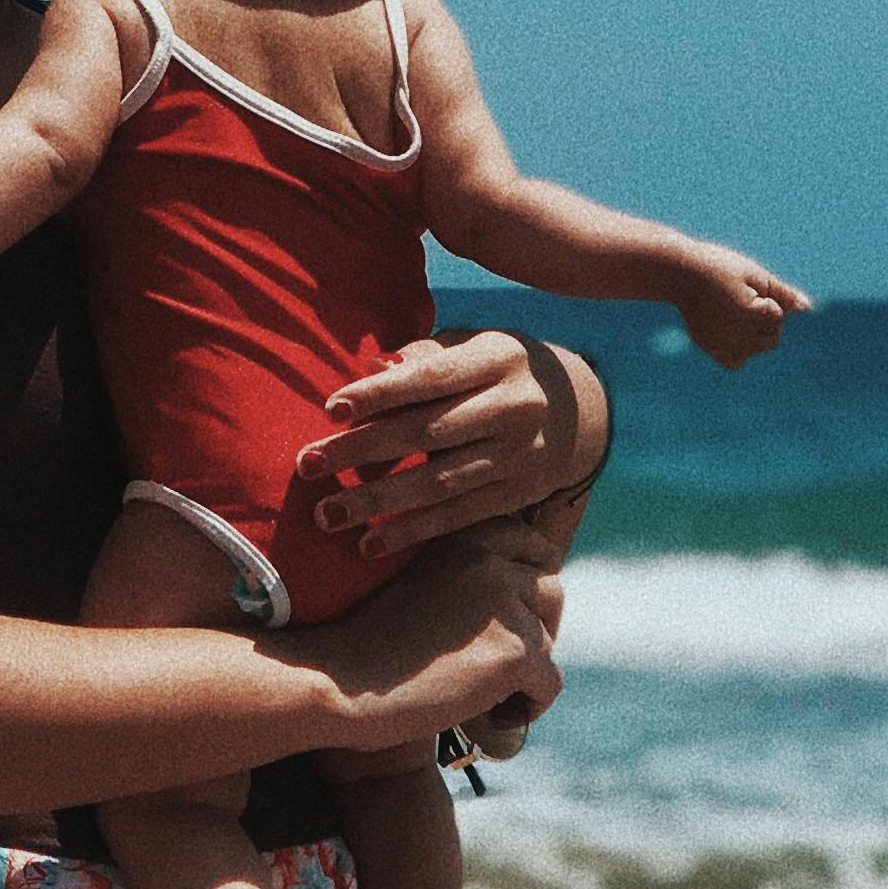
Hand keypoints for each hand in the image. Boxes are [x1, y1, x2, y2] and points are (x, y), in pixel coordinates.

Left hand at [296, 331, 598, 561]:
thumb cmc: (500, 369)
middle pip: (427, 433)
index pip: (431, 378)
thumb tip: (374, 367)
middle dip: (362, 450)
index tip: (331, 408)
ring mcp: (520, 456)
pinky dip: (412, 531)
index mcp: (499, 359)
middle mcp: (514, 407)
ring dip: (378, 501)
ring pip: (439, 483)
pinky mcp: (519, 495)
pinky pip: (458, 517)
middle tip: (307, 465)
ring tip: (328, 515)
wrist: (580, 410)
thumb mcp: (475, 345)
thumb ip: (426, 355)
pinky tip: (370, 543)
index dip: (381, 394)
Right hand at [309, 522, 563, 755]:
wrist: (333, 680)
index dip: (529, 586)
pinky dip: (529, 705)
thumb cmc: (364, 642)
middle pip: (551, 589)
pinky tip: (495, 717)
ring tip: (489, 694)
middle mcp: (488, 556)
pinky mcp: (513, 651)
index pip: (533, 546)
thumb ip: (467, 578)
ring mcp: (503, 602)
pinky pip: (549, 683)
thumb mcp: (420, 584)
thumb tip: (526, 593)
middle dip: (537, 626)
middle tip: (503, 663)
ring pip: (547, 640)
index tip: (510, 620)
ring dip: (526, 669)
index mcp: (462, 532)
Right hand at [676, 244, 811, 368]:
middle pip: (772, 338)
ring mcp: (723, 349)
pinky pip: (737, 357)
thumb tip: (808, 308)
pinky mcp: (712, 352)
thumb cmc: (721, 268)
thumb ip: (783, 295)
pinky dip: (736, 345)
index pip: (777, 316)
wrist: (679, 273)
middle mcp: (737, 340)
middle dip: (762, 320)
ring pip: (756, 348)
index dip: (762, 297)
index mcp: (750, 316)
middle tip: (734, 298)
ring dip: (751, 334)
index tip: (738, 285)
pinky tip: (722, 325)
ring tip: (728, 311)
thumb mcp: (756, 276)